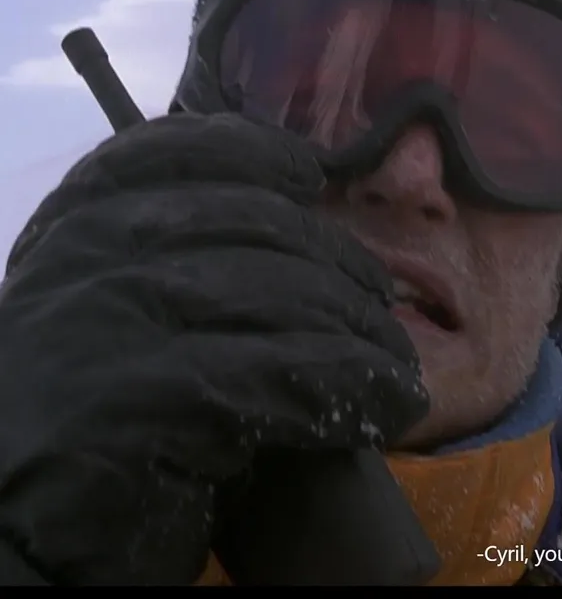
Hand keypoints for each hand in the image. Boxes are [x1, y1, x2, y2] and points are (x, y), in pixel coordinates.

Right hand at [0, 114, 428, 584]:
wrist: (19, 540)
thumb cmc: (79, 432)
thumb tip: (290, 226)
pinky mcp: (143, 399)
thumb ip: (165, 265)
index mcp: (70, 229)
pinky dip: (358, 386)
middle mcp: (81, 258)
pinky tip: (388, 405)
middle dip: (337, 264)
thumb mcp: (106, 323)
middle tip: (382, 310)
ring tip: (395, 367)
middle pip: (253, 223)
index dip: (249, 151)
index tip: (308, 174)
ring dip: (362, 333)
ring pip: (285, 294)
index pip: (165, 152)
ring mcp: (108, 321)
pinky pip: (291, 372)